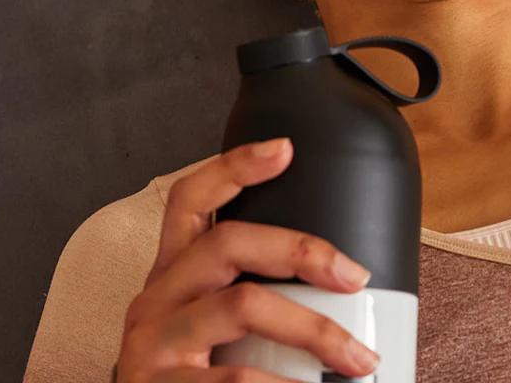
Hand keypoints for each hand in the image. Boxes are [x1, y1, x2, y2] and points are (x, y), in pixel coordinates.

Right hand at [114, 137, 380, 381]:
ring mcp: (153, 342)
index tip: (284, 149)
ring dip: (314, 330)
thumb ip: (249, 300)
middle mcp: (155, 299)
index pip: (189, 201)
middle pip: (226, 242)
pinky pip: (236, 379)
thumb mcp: (208, 329)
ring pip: (242, 306)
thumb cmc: (192, 379)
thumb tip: (341, 286)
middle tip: (355, 276)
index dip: (233, 168)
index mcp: (172, 276)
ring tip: (357, 357)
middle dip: (299, 250)